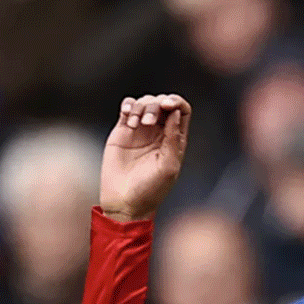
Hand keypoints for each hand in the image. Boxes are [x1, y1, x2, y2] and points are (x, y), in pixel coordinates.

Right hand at [98, 93, 190, 222]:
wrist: (124, 202)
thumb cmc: (149, 191)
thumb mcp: (168, 167)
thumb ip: (173, 139)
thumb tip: (175, 112)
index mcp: (174, 139)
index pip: (180, 110)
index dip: (176, 101)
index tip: (167, 106)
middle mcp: (158, 132)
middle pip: (161, 103)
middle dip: (155, 105)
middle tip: (148, 122)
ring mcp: (140, 130)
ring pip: (144, 102)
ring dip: (141, 106)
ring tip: (135, 124)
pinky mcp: (123, 131)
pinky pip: (128, 108)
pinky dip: (129, 105)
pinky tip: (128, 115)